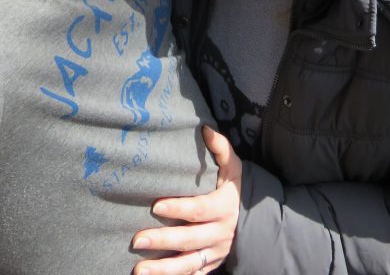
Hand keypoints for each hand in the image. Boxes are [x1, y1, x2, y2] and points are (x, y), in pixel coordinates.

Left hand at [131, 126, 241, 274]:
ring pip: (188, 264)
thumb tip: (205, 128)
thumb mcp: (233, 167)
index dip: (178, 208)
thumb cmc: (233, 187)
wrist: (253, 220)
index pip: (199, 209)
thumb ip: (221, 148)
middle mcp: (220, 233)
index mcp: (224, 207)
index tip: (155, 206)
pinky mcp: (210, 265)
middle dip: (163, 240)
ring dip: (163, 269)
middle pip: (189, 239)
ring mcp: (215, 253)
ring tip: (138, 270)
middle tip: (136, 240)